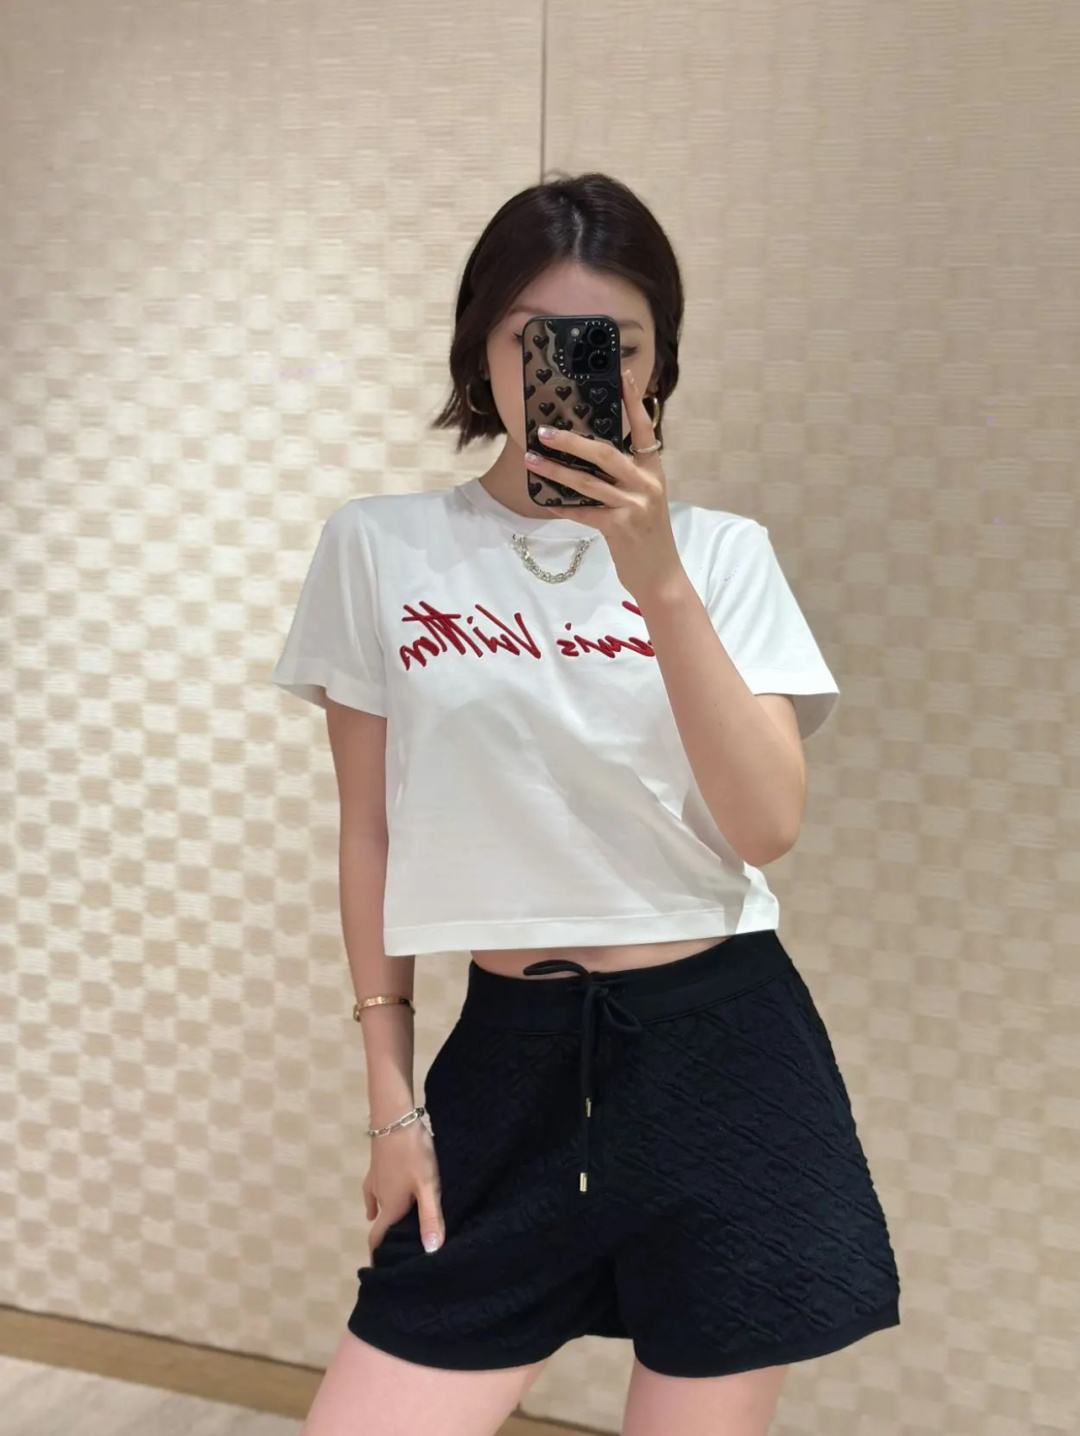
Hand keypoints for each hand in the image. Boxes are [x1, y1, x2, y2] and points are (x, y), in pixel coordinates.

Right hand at [364, 1120, 444, 1255]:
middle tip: (402, 1248)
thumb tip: (431, 1252)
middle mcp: (379, 1198)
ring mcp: (375, 1181)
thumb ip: (430, 1217)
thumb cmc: (413, 1155)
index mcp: (390, 1207)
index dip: (378, 1256)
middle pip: (380, 1225)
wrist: (394, 1119)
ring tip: (399, 1226)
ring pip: (378, 1207)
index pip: (377, 1239)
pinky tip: (379, 1200)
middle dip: (387, 1238)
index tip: (382, 1270)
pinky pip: (373, 1191)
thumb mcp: (427, 1186)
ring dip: (386, 1218)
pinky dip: (376, 1201)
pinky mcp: (376, 1167)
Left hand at [523, 367, 684, 601]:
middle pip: (605, 453)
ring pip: (588, 482)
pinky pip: (583, 511)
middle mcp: (646, 484)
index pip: (643, 429)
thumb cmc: (648, 536)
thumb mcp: (645, 500)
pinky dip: (562, 506)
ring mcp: (633, 506)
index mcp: (654, 471)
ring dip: (556, 470)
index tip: (621, 375)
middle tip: (544, 431)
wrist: (661, 576)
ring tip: (532, 460)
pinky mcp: (619, 528)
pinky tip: (544, 500)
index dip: (632, 401)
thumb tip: (589, 457)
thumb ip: (625, 478)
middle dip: (571, 441)